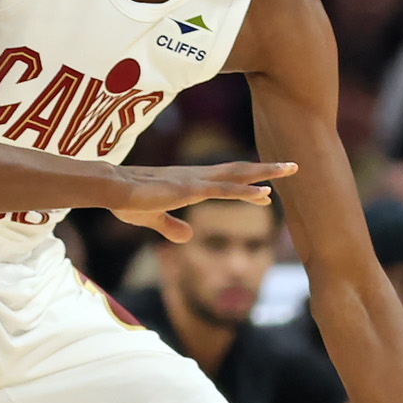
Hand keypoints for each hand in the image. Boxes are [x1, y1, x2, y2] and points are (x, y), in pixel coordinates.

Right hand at [110, 162, 297, 240]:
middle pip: (238, 171)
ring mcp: (196, 181)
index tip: (266, 192)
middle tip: (292, 166)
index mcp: (189, 182)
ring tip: (290, 169)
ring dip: (265, 173)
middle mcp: (197, 177)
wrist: (111, 189)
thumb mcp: (153, 219)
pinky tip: (264, 193)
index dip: (246, 186)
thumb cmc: (127, 200)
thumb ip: (171, 227)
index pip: (225, 182)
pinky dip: (246, 191)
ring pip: (238, 175)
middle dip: (266, 170)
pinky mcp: (191, 189)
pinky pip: (224, 190)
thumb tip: (188, 237)